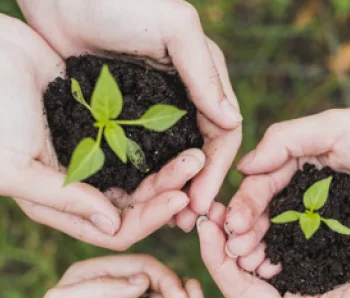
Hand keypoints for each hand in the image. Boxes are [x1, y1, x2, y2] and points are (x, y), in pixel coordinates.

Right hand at [0, 17, 208, 249]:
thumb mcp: (14, 168)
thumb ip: (62, 200)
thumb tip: (113, 225)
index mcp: (58, 206)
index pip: (114, 230)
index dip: (149, 220)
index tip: (180, 197)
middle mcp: (79, 190)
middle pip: (136, 207)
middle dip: (167, 193)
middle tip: (197, 167)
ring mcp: (93, 160)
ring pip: (142, 179)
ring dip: (169, 171)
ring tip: (196, 153)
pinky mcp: (102, 130)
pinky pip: (139, 149)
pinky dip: (159, 149)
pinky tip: (181, 138)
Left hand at [18, 0, 243, 226]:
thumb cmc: (120, 1)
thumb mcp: (173, 27)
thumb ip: (203, 72)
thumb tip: (232, 122)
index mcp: (202, 77)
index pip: (222, 133)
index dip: (216, 171)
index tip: (202, 204)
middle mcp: (181, 97)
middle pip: (197, 154)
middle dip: (195, 189)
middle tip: (184, 223)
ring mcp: (147, 109)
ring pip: (166, 160)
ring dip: (167, 190)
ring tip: (160, 219)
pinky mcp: (116, 114)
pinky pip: (134, 154)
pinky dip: (137, 178)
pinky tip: (129, 199)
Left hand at [199, 206, 349, 297]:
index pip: (245, 295)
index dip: (218, 263)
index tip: (203, 228)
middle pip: (250, 273)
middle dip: (226, 244)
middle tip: (209, 210)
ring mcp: (320, 273)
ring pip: (268, 252)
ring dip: (246, 230)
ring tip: (230, 203)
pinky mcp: (336, 247)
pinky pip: (293, 233)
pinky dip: (274, 219)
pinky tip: (263, 198)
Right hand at [225, 108, 349, 258]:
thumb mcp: (340, 127)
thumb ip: (288, 138)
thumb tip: (244, 165)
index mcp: (309, 155)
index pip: (264, 180)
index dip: (245, 203)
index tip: (229, 226)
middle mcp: (317, 184)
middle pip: (270, 210)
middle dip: (248, 231)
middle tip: (233, 253)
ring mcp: (334, 213)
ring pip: (288, 233)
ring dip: (265, 248)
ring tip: (250, 267)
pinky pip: (315, 249)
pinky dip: (293, 259)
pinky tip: (278, 273)